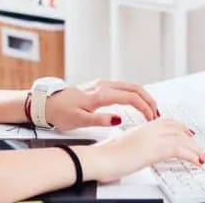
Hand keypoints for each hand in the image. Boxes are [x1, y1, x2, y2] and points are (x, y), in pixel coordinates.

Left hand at [45, 78, 159, 130]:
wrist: (46, 103)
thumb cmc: (60, 112)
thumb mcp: (79, 120)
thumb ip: (100, 120)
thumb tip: (118, 119)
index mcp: (100, 94)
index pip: (131, 97)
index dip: (145, 107)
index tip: (151, 118)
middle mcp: (103, 85)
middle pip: (134, 87)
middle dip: (149, 99)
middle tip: (157, 113)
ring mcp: (101, 84)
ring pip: (130, 85)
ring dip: (143, 96)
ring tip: (151, 109)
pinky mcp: (99, 86)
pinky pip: (123, 87)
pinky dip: (135, 93)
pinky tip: (137, 102)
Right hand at [88, 118, 204, 182]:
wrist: (98, 158)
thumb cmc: (104, 156)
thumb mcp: (121, 149)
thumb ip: (132, 148)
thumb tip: (135, 154)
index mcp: (140, 129)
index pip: (165, 122)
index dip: (178, 127)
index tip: (186, 133)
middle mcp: (147, 130)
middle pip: (176, 128)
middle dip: (190, 137)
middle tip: (198, 146)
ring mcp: (152, 138)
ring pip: (181, 138)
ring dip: (194, 148)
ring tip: (201, 156)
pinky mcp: (154, 149)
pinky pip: (180, 149)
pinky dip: (192, 155)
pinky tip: (196, 162)